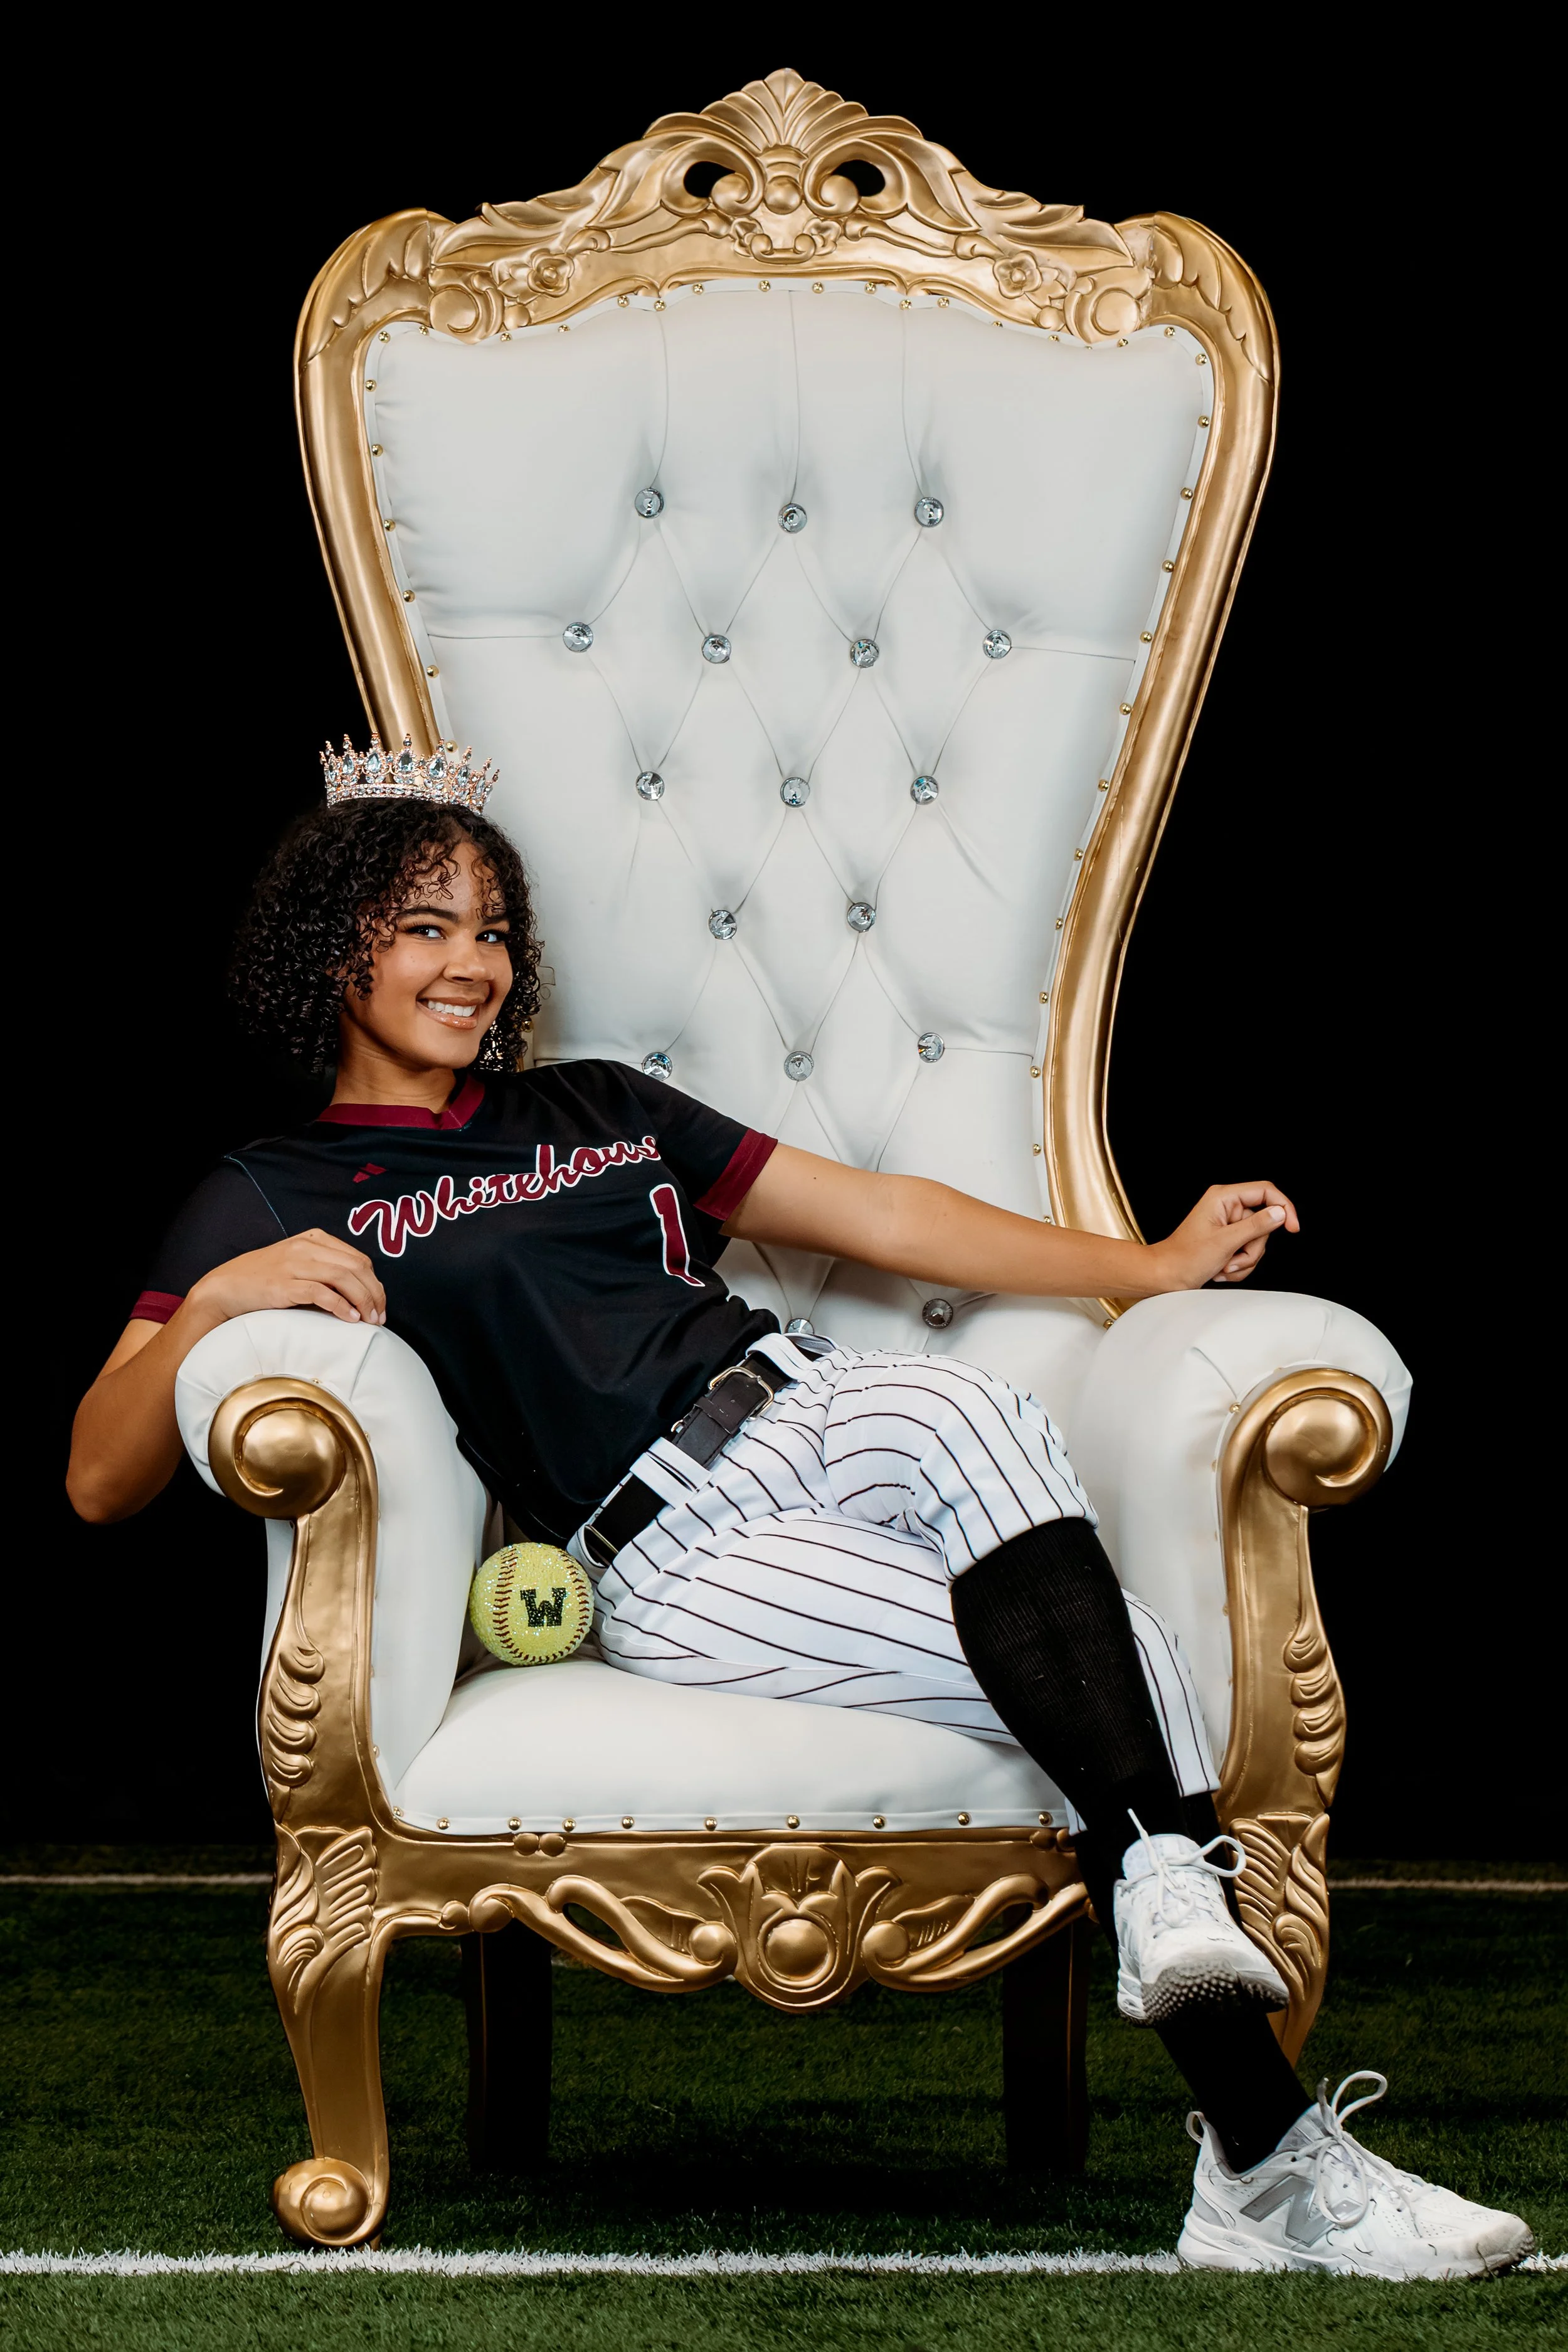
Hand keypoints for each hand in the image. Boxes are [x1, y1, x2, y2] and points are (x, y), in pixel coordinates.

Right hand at [189, 1231, 386, 1325]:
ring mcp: (294, 1264)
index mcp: (314, 1239)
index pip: (359, 1258)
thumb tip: (359, 1294)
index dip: (375, 1283)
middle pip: (357, 1267)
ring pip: (344, 1277)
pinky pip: (321, 1292)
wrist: (224, 1288)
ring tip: (369, 1321)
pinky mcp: (283, 1285)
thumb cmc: (263, 1281)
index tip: (380, 1305)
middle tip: (379, 1317)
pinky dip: (341, 1306)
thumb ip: (324, 1269)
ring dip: (363, 1301)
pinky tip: (350, 1319)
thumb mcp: (297, 1264)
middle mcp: (306, 1246)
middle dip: (375, 1294)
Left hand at [1150, 1182, 1298, 1290]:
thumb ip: (1256, 1226)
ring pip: (1258, 1241)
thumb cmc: (1185, 1258)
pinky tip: (1221, 1269)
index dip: (1283, 1207)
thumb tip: (1280, 1212)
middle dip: (1252, 1247)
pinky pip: (1248, 1252)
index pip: (1265, 1191)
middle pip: (1264, 1222)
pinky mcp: (1229, 1240)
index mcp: (1223, 1197)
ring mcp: (1228, 1224)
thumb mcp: (1225, 1242)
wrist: (1166, 1276)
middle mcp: (1227, 1207)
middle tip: (1233, 1257)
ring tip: (1223, 1265)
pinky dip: (1238, 1265)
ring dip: (1244, 1260)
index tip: (1292, 1227)